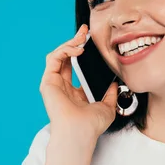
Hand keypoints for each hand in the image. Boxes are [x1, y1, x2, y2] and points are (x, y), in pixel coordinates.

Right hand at [39, 24, 118, 140]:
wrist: (80, 132)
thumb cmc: (91, 126)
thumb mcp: (107, 107)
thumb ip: (111, 95)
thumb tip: (115, 84)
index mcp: (74, 92)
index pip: (75, 65)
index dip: (81, 51)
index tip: (91, 41)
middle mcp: (62, 87)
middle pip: (65, 57)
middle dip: (75, 41)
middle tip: (85, 31)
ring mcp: (53, 84)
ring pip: (58, 55)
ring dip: (70, 43)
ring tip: (82, 37)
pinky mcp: (48, 82)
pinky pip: (53, 59)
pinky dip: (65, 50)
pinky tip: (78, 49)